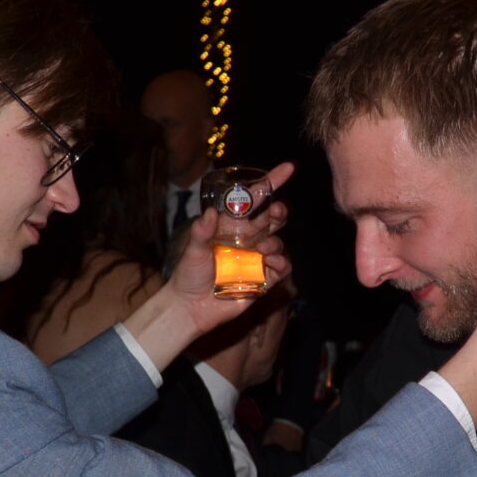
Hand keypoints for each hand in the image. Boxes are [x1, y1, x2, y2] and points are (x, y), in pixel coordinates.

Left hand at [160, 160, 296, 339]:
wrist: (190, 308)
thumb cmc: (188, 275)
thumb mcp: (191, 249)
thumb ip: (201, 232)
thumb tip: (210, 213)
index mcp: (232, 226)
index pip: (256, 200)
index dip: (273, 182)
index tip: (288, 168)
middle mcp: (248, 239)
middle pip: (273, 218)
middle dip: (279, 212)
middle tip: (276, 212)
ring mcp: (257, 259)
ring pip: (279, 242)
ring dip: (276, 241)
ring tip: (262, 248)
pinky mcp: (263, 279)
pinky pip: (282, 267)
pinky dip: (281, 262)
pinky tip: (270, 262)